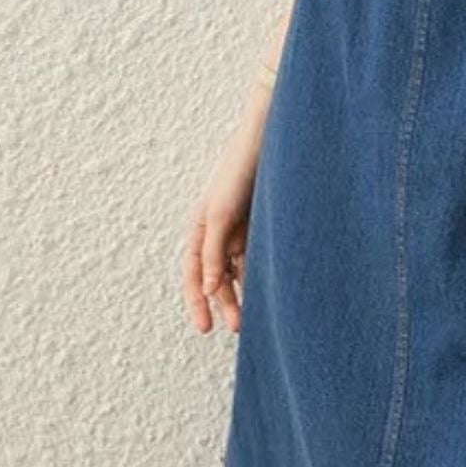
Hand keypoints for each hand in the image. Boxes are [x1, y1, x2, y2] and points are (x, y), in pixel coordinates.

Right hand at [182, 82, 269, 335]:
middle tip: (238, 328)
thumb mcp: (221, 214)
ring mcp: (241, 227)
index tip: (204, 328)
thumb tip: (206, 288)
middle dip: (224, 303)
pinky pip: (258, 256)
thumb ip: (212, 251)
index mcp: (201, 226)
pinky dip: (260, 274)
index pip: (192, 272)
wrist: (273, 138)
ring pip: (238, 270)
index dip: (195, 301)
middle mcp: (219, 230)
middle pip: (216, 276)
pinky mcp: (263, 223)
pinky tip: (270, 291)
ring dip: (244, 292)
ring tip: (255, 318)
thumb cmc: (239, 171)